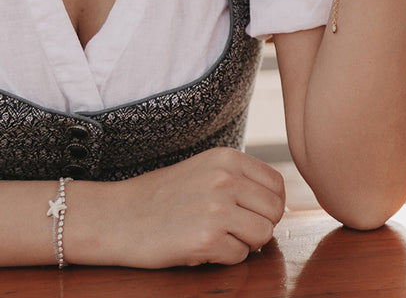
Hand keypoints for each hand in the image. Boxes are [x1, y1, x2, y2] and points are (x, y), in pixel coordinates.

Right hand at [92, 147, 285, 267]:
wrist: (116, 217)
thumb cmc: (162, 197)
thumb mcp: (205, 170)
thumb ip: (239, 179)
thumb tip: (277, 203)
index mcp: (228, 158)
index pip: (277, 184)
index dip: (271, 206)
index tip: (254, 216)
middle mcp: (226, 179)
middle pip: (274, 211)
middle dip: (261, 226)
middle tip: (237, 233)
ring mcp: (217, 208)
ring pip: (263, 234)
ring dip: (245, 244)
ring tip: (220, 240)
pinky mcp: (206, 239)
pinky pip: (239, 256)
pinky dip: (225, 258)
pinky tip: (203, 250)